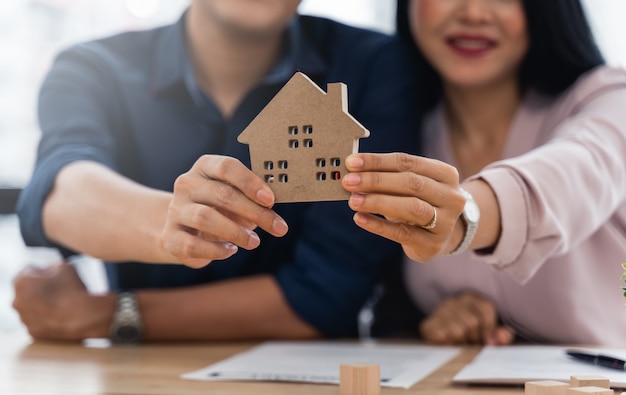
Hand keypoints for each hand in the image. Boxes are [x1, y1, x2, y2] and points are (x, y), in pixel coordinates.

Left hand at [12, 263, 112, 340]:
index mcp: (22, 282)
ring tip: (62, 303)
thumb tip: (49, 273)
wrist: (82, 316)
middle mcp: (17, 301)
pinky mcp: (33, 332)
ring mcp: (24, 318)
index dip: (44, 271)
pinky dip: (46, 318)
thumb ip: (51, 267)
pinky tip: (61, 314)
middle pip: (27, 290)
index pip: (29, 271)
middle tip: (59, 289)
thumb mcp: (64, 267)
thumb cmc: (72, 289)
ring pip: (31, 307)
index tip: (56, 275)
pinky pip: (38, 321)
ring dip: (42, 303)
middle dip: (40, 288)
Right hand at [160, 155, 288, 267]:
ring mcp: (175, 211)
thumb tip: (272, 207)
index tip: (270, 199)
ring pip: (205, 218)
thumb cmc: (218, 209)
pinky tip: (231, 250)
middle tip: (278, 227)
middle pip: (222, 194)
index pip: (226, 167)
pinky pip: (193, 245)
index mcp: (205, 168)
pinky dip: (216, 250)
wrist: (181, 229)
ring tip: (254, 242)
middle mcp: (187, 185)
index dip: (250, 182)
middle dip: (255, 212)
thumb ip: (252, 198)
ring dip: (236, 232)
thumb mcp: (235, 198)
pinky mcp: (170, 237)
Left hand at [342, 153, 464, 261]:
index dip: (378, 161)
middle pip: (411, 183)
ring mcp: (445, 222)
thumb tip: (353, 171)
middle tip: (348, 182)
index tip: (352, 163)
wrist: (442, 235)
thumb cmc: (419, 202)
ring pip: (411, 207)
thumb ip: (388, 176)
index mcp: (445, 174)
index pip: (407, 162)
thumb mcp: (411, 186)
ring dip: (378, 202)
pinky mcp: (432, 244)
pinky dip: (378, 225)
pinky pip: (402, 233)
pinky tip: (359, 218)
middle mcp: (451, 196)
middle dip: (375, 181)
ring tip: (352, 200)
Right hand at [419, 292, 514, 344]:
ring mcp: (438, 312)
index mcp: (470, 298)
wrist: (442, 342)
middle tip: (471, 343)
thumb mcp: (489, 335)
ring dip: (462, 342)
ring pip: (457, 330)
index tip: (487, 340)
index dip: (489, 328)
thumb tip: (501, 337)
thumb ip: (501, 336)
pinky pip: (443, 336)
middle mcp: (452, 301)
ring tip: (460, 344)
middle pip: (472, 321)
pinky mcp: (427, 325)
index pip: (486, 308)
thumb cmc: (470, 337)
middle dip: (475, 338)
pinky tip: (449, 344)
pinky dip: (449, 344)